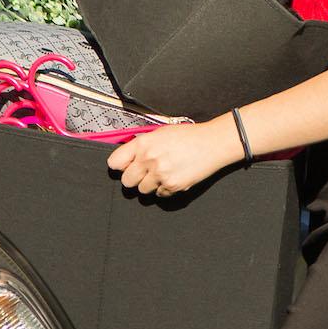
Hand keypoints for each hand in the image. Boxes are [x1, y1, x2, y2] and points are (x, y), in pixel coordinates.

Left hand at [106, 121, 237, 197]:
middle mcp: (149, 159)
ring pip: (142, 190)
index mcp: (143, 143)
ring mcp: (160, 174)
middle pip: (126, 181)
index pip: (115, 163)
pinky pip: (159, 195)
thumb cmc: (188, 136)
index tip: (125, 166)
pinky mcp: (172, 186)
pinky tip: (174, 176)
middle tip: (145, 172)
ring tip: (163, 172)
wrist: (212, 143)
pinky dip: (164, 188)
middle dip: (134, 178)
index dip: (120, 165)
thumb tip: (127, 159)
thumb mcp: (160, 133)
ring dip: (150, 184)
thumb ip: (141, 146)